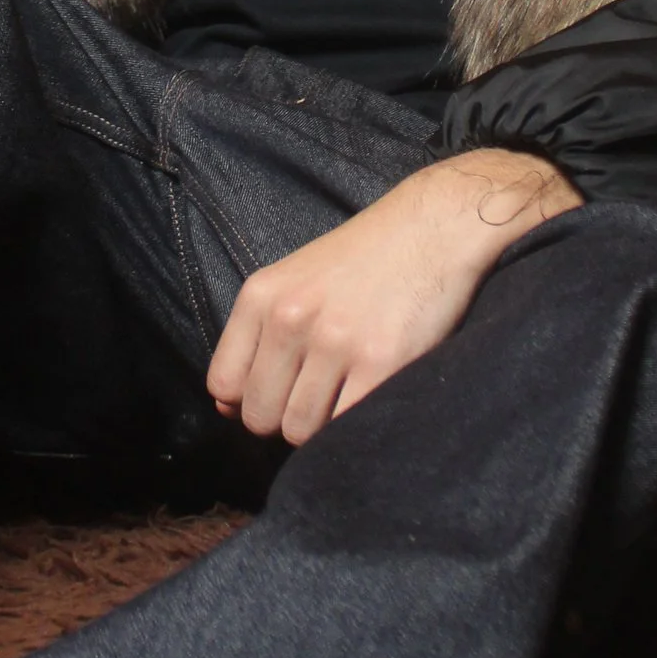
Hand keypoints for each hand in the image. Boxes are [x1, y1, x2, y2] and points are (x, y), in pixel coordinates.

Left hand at [207, 146, 579, 445]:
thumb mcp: (293, 281)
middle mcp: (290, 319)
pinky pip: (346, 426)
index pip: (223, 385)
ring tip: (346, 393)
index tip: (279, 392)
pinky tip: (369, 395)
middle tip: (318, 396)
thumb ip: (256, 339)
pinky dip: (354, 425)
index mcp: (261, 297)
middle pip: (260, 417)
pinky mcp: (380, 363)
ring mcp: (335, 343)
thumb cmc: (363, 259)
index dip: (248, 401)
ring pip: (301, 431)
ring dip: (321, 426)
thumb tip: (224, 407)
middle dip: (285, 418)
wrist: (432, 226)